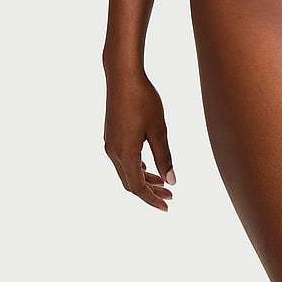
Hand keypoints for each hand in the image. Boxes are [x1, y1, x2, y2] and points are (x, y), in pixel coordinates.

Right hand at [103, 66, 175, 210]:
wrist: (123, 76)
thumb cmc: (143, 100)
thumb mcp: (159, 129)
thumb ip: (164, 156)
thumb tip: (172, 181)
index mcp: (125, 154)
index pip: (138, 187)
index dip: (152, 199)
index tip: (168, 206)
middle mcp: (113, 152)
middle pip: (130, 182)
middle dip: (150, 191)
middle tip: (170, 195)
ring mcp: (110, 143)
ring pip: (126, 171)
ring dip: (143, 178)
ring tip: (163, 182)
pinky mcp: (111, 135)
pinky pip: (122, 160)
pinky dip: (136, 166)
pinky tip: (148, 164)